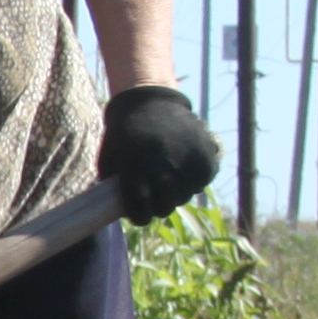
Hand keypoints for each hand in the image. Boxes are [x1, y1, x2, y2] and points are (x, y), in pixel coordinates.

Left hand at [100, 84, 217, 221]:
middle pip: (165, 207)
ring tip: (169, 177)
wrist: (149, 102)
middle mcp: (164, 167)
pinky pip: (202, 181)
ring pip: (185, 195)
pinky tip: (184, 168)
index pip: (141, 210)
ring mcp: (187, 161)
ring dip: (177, 191)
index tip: (140, 215)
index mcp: (136, 170)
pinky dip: (195, 178)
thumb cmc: (124, 136)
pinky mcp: (206, 155)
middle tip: (155, 197)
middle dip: (158, 206)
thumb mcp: (111, 160)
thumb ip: (115, 187)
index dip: (140, 216)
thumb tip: (115, 212)